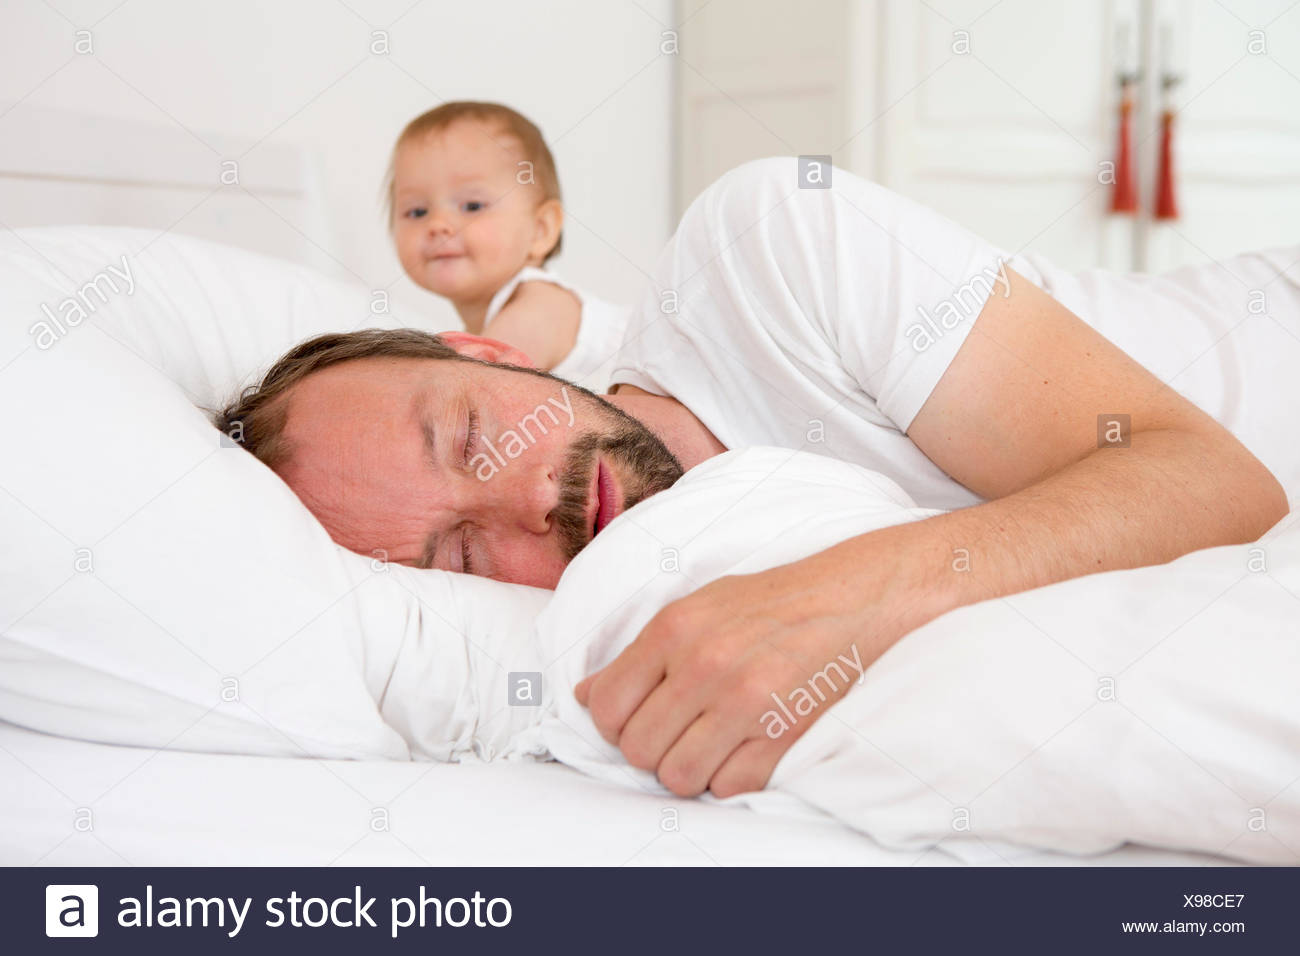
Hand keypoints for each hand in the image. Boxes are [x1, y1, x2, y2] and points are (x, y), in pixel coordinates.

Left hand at [574, 561, 872, 797]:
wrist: (848, 600)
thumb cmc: (767, 603)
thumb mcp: (694, 607)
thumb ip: (640, 652)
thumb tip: (586, 696)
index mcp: (675, 629)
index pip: (606, 706)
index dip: (614, 724)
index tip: (636, 720)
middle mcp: (705, 665)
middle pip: (638, 749)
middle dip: (650, 750)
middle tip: (676, 733)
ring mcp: (746, 703)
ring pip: (678, 776)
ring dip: (688, 769)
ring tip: (707, 744)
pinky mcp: (784, 734)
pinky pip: (728, 787)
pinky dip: (730, 776)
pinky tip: (742, 748)